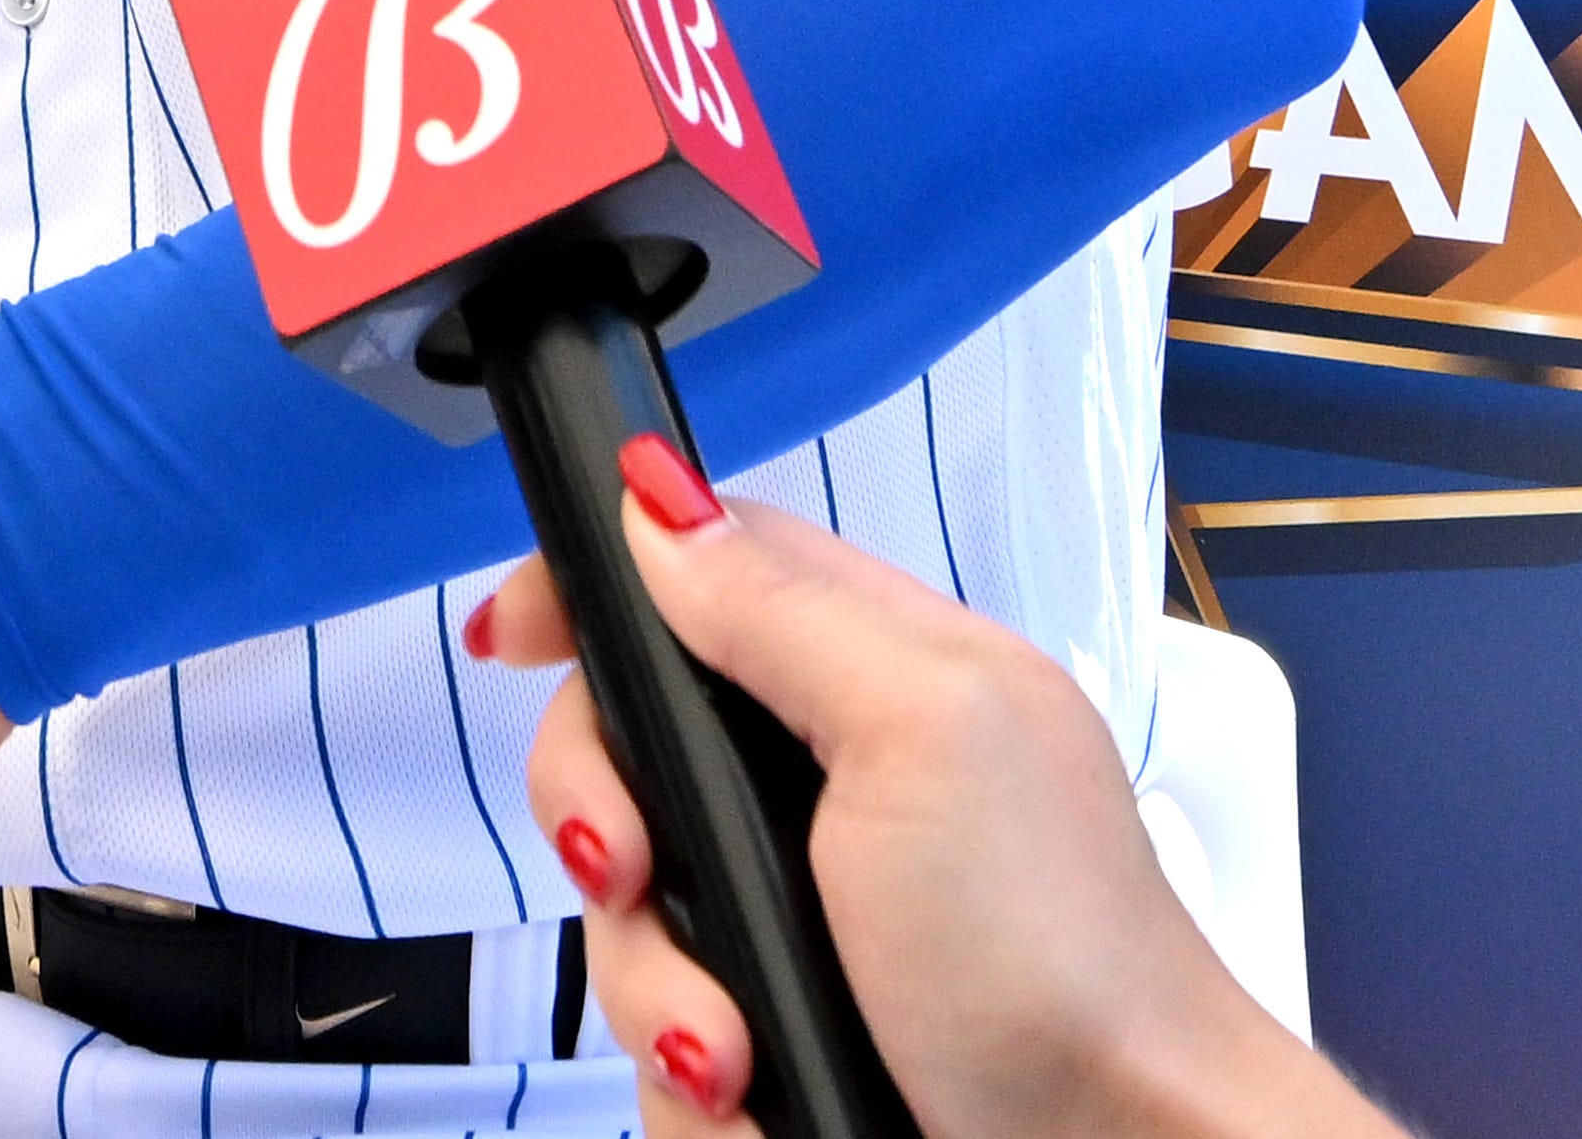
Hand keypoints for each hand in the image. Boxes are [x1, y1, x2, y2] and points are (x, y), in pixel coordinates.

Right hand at [485, 485, 1388, 1138]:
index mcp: (872, 674)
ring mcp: (802, 916)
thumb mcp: (924, 732)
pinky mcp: (783, 1029)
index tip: (515, 638)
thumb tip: (660, 501)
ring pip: (628, 917)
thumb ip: (785, 609)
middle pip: (624, 752)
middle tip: (629, 870)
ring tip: (736, 1049)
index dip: (586, 596)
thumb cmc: (1065, 956)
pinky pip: (660, 1042)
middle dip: (602, 826)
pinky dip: (688, 1084)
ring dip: (655, 993)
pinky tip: (752, 1093)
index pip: (691, 575)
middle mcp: (826, 787)